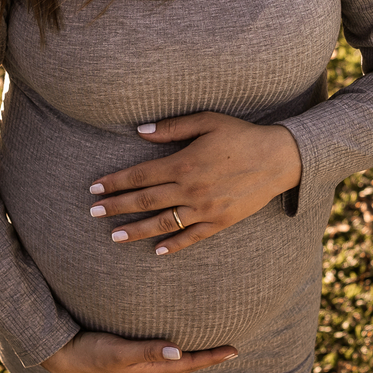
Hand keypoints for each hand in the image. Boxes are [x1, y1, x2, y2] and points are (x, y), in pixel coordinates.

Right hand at [41, 331, 237, 372]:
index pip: (188, 363)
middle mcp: (147, 370)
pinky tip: (173, 344)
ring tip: (209, 347)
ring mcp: (138, 365)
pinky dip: (174, 350)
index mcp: (148, 370)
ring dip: (192, 355)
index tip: (234, 350)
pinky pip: (160, 355)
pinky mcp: (129, 357)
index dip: (211, 357)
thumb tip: (178, 352)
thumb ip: (147, 350)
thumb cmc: (91, 352)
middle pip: (185, 365)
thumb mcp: (119, 351)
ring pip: (174, 362)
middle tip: (230, 349)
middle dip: (207, 357)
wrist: (64, 356)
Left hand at [87, 112, 301, 255]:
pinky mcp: (220, 221)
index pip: (140, 176)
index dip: (114, 182)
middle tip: (93, 213)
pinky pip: (191, 237)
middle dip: (116, 207)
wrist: (280, 158)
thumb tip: (139, 132)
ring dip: (135, 230)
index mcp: (184, 163)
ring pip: (162, 223)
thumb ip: (171, 128)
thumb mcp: (206, 121)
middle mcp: (190, 189)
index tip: (94, 188)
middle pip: (144, 201)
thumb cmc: (241, 135)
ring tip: (113, 236)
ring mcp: (205, 208)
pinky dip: (173, 245)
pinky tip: (156, 251)